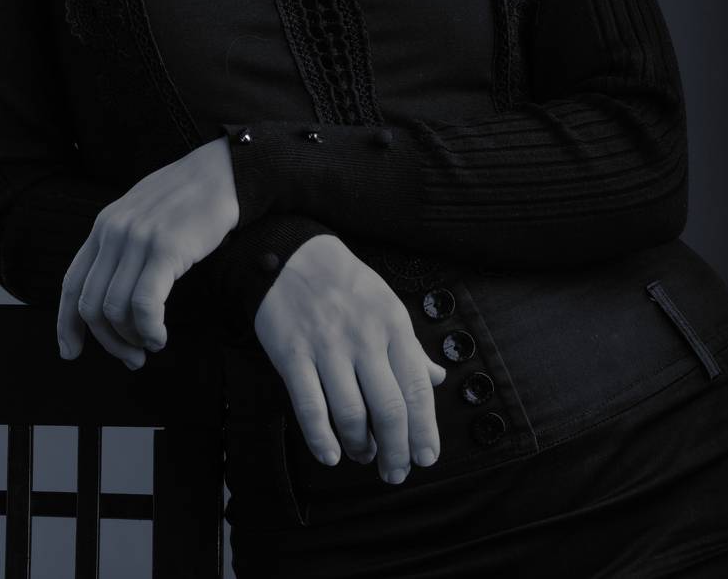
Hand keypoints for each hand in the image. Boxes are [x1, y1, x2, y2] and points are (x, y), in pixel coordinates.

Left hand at [57, 137, 238, 366]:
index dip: (66, 324)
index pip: (72, 284)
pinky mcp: (165, 248)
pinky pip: (144, 305)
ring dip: (132, 339)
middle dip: (108, 341)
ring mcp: (138, 239)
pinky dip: (149, 330)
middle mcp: (114, 232)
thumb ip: (122, 244)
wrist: (223, 172)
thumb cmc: (189, 196)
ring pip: (115, 309)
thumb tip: (113, 292)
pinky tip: (160, 336)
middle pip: (91, 305)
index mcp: (104, 226)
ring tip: (151, 344)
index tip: (70, 351)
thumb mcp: (142, 214)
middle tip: (130, 357)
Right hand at [253, 234, 447, 484]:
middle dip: (396, 450)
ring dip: (360, 446)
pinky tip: (330, 454)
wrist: (292, 257)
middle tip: (395, 471)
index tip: (425, 457)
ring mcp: (327, 347)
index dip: (424, 430)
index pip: (416, 388)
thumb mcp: (387, 305)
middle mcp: (364, 338)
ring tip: (363, 455)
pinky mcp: (293, 355)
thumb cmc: (345, 284)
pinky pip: (310, 406)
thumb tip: (435, 378)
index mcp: (392, 325)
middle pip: (388, 408)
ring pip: (351, 413)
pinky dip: (321, 438)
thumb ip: (411, 346)